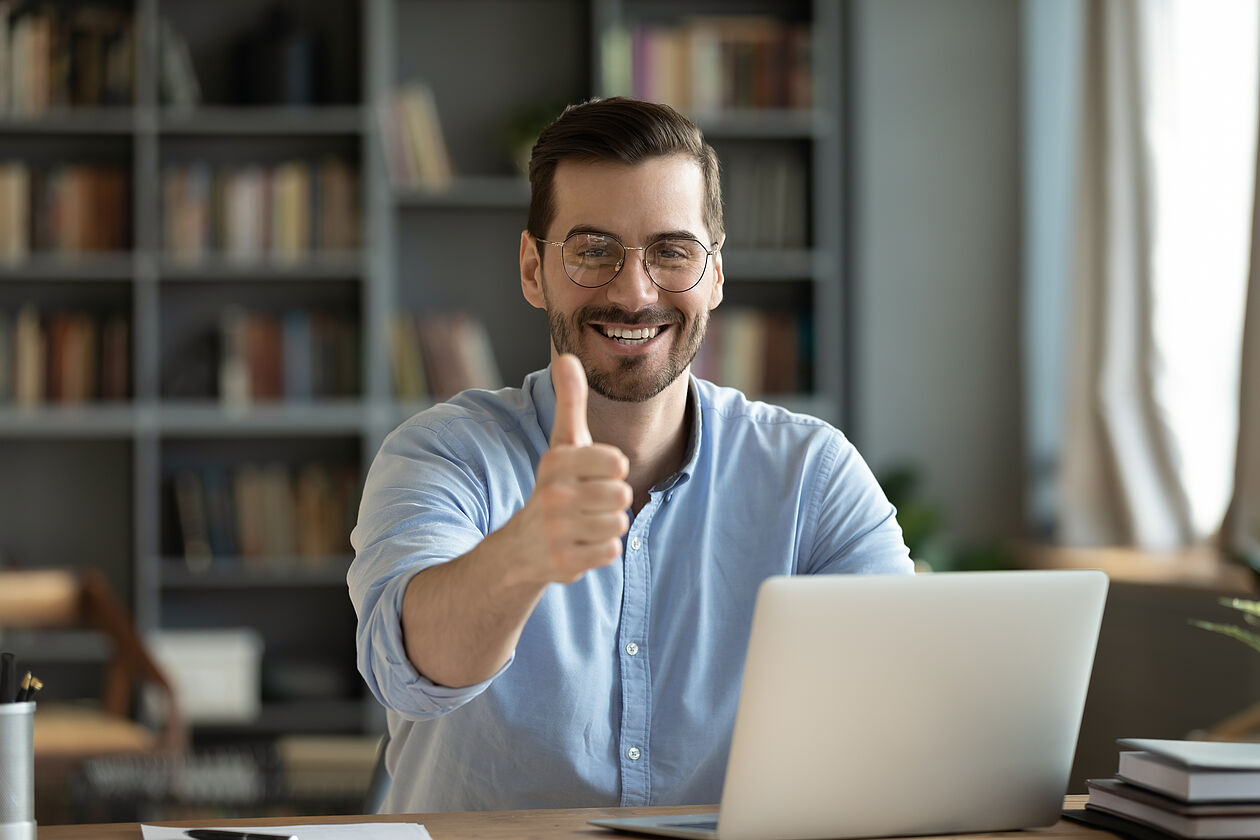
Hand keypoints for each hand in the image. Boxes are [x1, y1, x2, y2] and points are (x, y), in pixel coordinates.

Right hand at [519, 354, 630, 583]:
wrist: (522, 545)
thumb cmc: (555, 484)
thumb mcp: (563, 442)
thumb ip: (570, 401)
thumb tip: (568, 356)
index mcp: (556, 462)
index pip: (617, 463)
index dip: (613, 469)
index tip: (596, 471)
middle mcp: (553, 495)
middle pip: (622, 495)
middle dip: (612, 499)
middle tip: (588, 500)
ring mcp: (556, 531)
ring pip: (619, 524)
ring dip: (608, 525)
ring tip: (584, 521)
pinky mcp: (563, 563)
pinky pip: (610, 552)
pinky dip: (601, 549)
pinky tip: (580, 543)